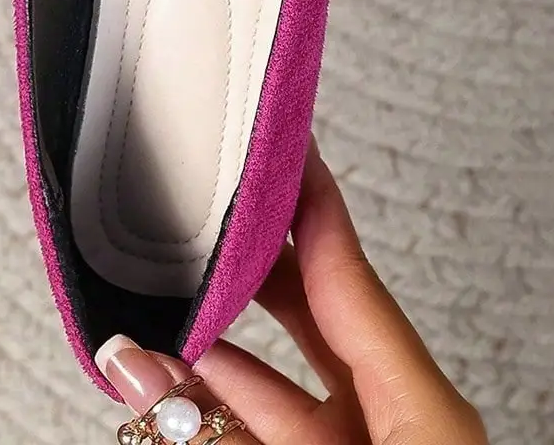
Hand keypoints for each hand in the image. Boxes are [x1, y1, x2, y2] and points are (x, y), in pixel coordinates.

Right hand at [96, 140, 487, 444]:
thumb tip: (132, 364)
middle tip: (190, 216)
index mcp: (421, 416)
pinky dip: (208, 416)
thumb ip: (213, 428)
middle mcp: (392, 431)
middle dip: (238, 271)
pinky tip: (161, 396)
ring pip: (269, 389)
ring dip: (201, 360)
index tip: (276, 137)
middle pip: (306, 321)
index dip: (306, 199)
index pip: (347, 275)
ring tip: (139, 328)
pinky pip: (260, 432)